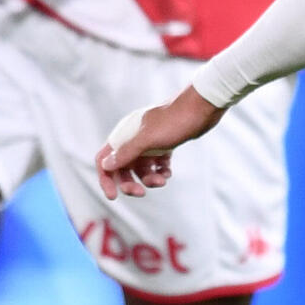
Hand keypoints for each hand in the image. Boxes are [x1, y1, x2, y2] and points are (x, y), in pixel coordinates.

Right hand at [98, 88, 223, 199]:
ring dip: (148, 179)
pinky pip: (156, 165)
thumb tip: (106, 165)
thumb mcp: (148, 139)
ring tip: (162, 181)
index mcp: (123, 134)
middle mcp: (133, 138)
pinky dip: (160, 172)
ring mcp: (149, 142)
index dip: (106, 179)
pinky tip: (167, 173)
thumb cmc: (173, 121)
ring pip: (141, 168)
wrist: (201, 108)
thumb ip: (126, 152)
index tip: (113, 196)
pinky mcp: (164, 145)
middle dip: (129, 183)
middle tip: (140, 193)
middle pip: (122, 168)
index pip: (104, 160)